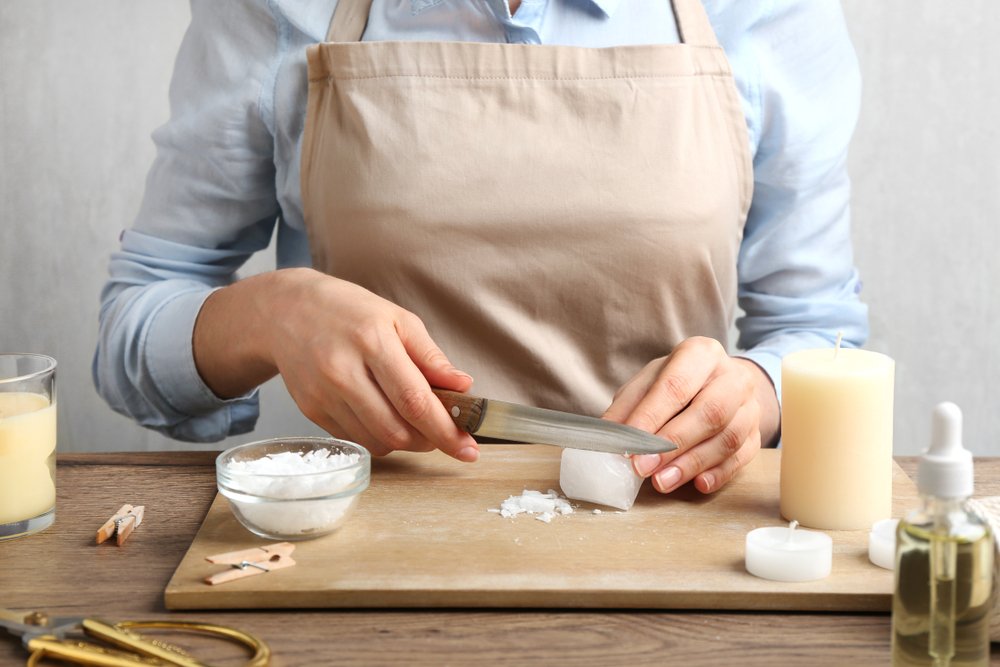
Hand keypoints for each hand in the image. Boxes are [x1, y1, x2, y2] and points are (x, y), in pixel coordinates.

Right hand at [194, 268, 478, 460]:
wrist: (286, 311)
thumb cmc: (349, 311)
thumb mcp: (397, 318)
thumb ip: (430, 356)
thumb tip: (463, 387)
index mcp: (371, 341)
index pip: (415, 400)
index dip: (445, 431)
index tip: (468, 449)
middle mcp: (343, 371)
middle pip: (396, 430)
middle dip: (429, 441)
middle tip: (444, 433)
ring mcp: (323, 394)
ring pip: (376, 441)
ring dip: (406, 442)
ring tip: (416, 422)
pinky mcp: (311, 410)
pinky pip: (356, 439)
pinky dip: (379, 437)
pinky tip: (385, 415)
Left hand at [602, 337, 778, 494]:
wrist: (721, 384)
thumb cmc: (677, 383)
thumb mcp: (648, 384)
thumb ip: (628, 407)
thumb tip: (608, 437)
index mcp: (701, 354)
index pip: (676, 386)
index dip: (652, 417)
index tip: (630, 446)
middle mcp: (732, 376)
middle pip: (709, 412)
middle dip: (673, 445)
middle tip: (643, 468)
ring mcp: (750, 406)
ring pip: (728, 438)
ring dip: (692, 464)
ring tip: (662, 482)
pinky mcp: (757, 433)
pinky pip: (743, 457)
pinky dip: (719, 473)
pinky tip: (698, 484)